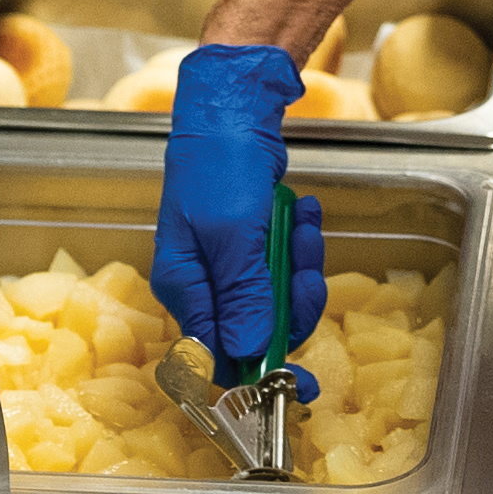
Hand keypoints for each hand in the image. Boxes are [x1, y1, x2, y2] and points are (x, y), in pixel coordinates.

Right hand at [150, 46, 328, 400]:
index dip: (257, 377)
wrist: (232, 110)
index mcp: (186, 289)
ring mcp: (229, 262)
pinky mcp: (252, 242)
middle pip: (255, 329)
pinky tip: (304, 213)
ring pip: (276, 294)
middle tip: (305, 268)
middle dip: (291, 301)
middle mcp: (205, 284)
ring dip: (299, 263)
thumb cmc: (220, 166)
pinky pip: (283, 262)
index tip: (300, 383)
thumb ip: (243, 296)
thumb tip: (249, 355)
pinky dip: (299, 240)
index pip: (214, 359)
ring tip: (303, 226)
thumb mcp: (234, 235)